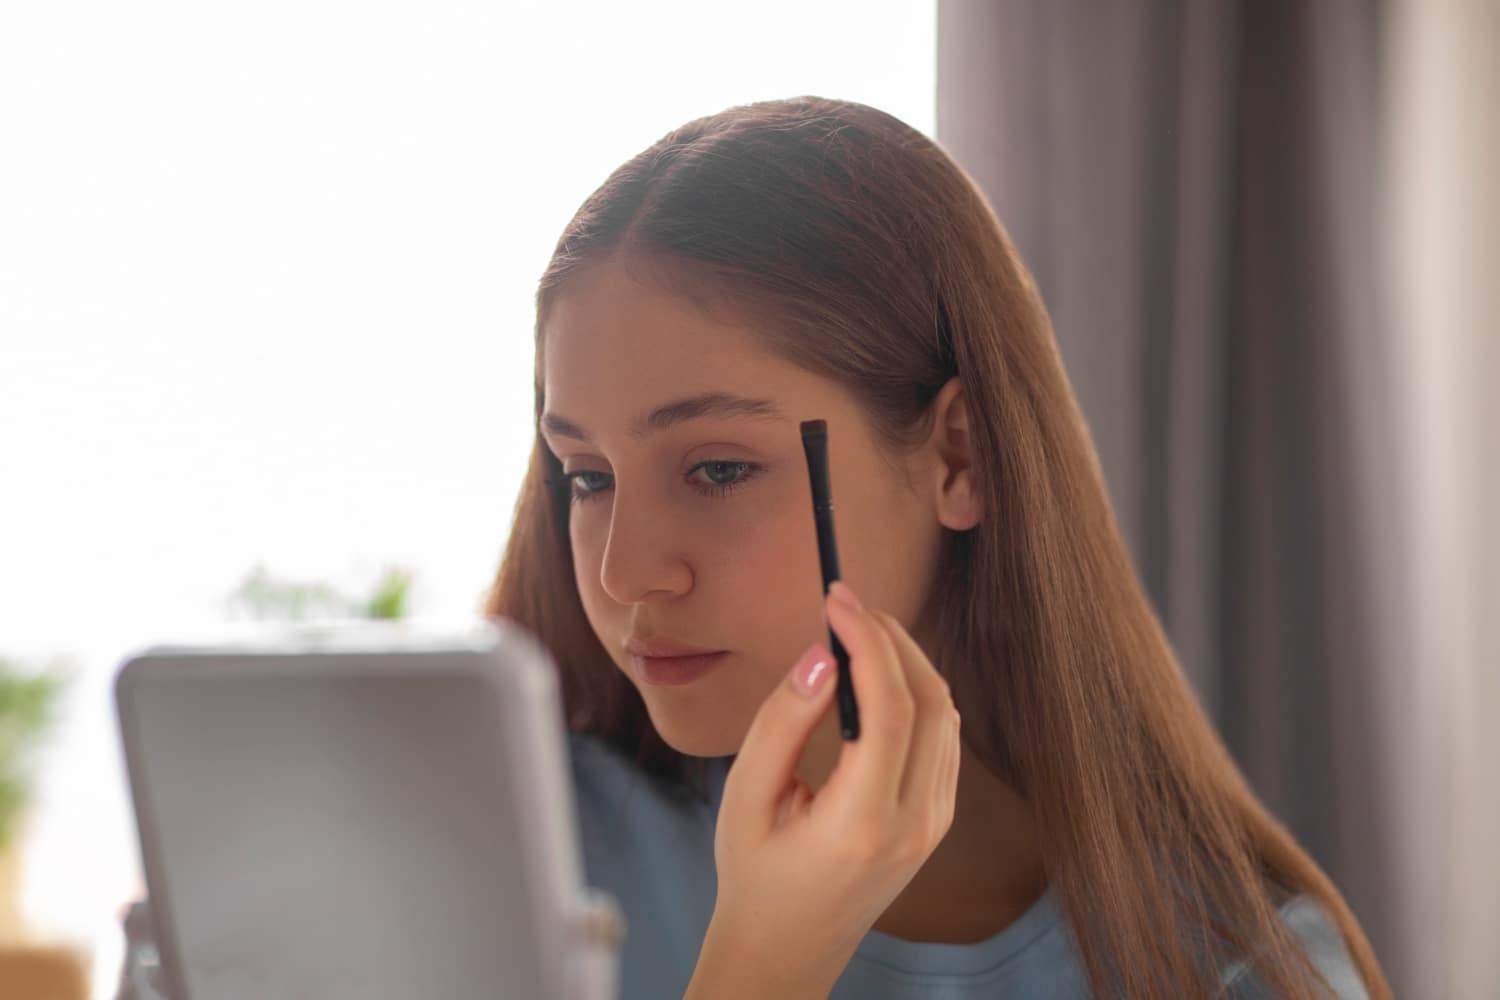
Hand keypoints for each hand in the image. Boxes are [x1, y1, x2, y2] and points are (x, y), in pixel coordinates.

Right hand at [689, 580, 961, 996]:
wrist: (787, 947)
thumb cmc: (755, 873)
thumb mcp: (746, 795)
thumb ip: (783, 722)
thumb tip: (820, 656)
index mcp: (863, 823)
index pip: (890, 707)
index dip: (868, 640)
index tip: (837, 599)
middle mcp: (914, 823)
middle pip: (931, 702)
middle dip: (893, 639)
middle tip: (847, 605)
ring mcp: (934, 824)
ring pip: (946, 715)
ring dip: (908, 661)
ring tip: (858, 631)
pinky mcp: (936, 819)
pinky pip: (943, 738)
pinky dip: (918, 693)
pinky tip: (878, 675)